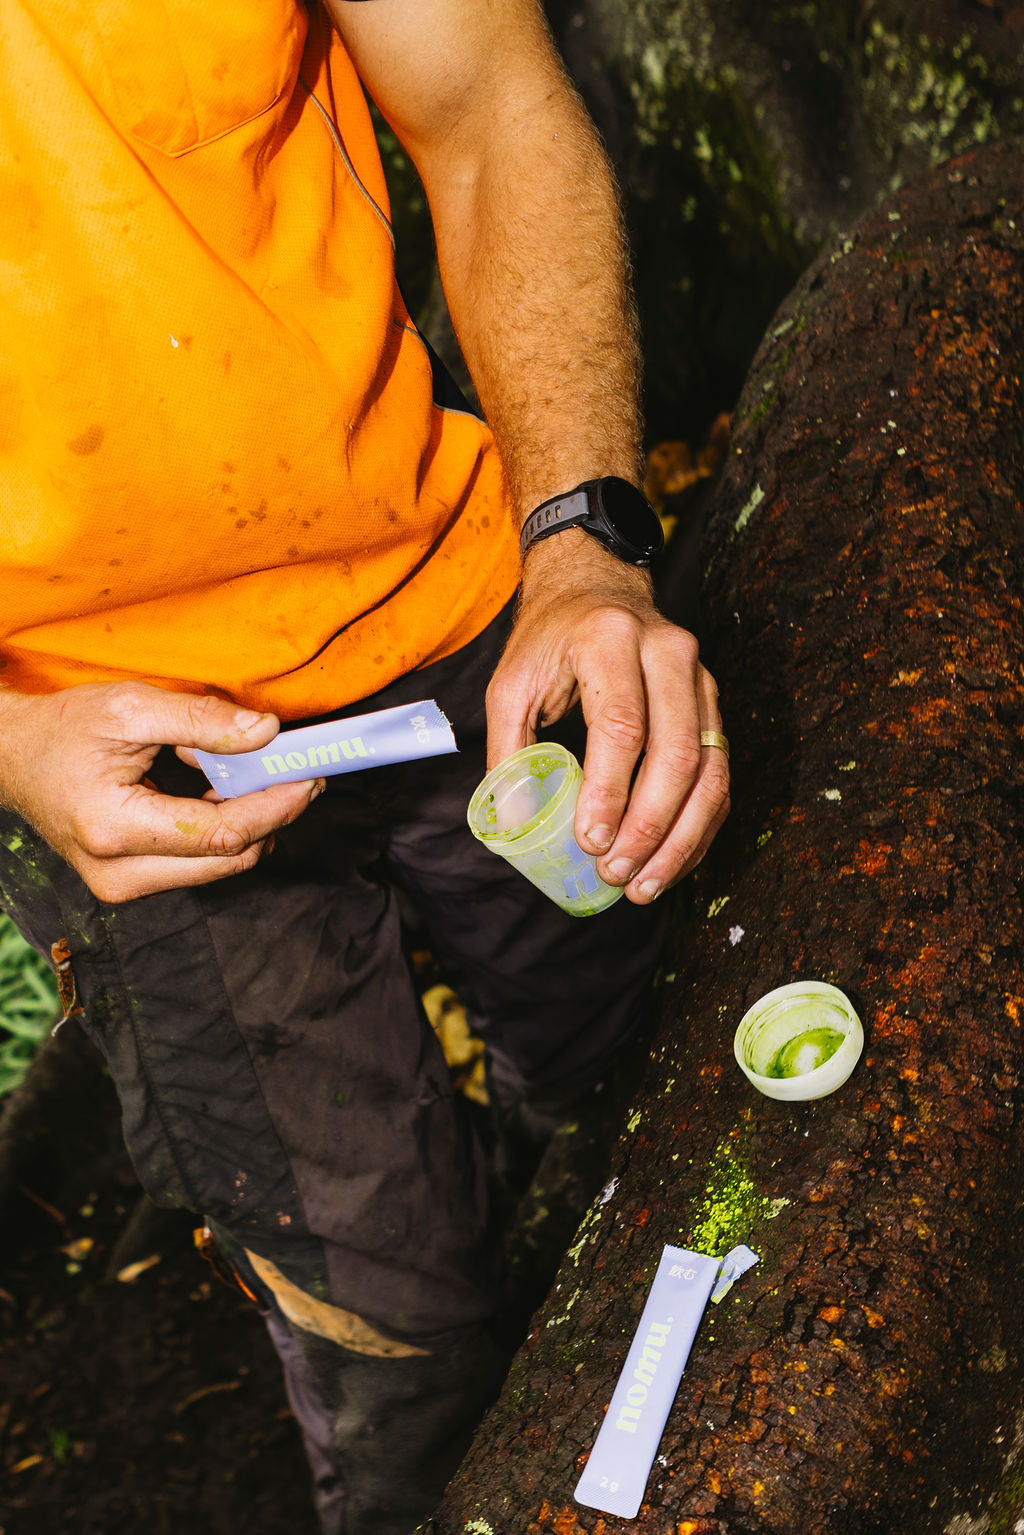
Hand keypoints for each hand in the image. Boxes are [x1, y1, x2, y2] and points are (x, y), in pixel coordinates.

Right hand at [0, 682, 323, 902]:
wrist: (14, 760)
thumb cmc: (65, 730)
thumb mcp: (131, 707)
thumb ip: (201, 720)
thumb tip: (266, 733)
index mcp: (113, 828)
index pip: (220, 833)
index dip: (274, 806)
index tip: (310, 777)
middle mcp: (118, 873)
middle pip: (229, 858)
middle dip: (274, 816)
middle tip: (301, 774)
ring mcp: (123, 886)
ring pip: (221, 866)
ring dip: (251, 822)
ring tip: (255, 773)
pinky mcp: (133, 883)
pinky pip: (201, 863)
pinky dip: (225, 829)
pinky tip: (223, 790)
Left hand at [485, 534, 729, 903]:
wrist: (597, 586)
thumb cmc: (551, 639)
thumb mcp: (512, 682)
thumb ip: (509, 750)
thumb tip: (516, 824)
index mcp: (611, 639)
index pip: (622, 726)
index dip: (610, 791)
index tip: (590, 842)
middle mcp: (668, 653)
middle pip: (677, 752)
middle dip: (649, 826)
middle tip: (614, 872)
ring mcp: (701, 676)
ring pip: (710, 770)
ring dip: (681, 838)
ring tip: (644, 884)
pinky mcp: (714, 702)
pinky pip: (719, 774)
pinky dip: (698, 826)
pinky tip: (669, 861)